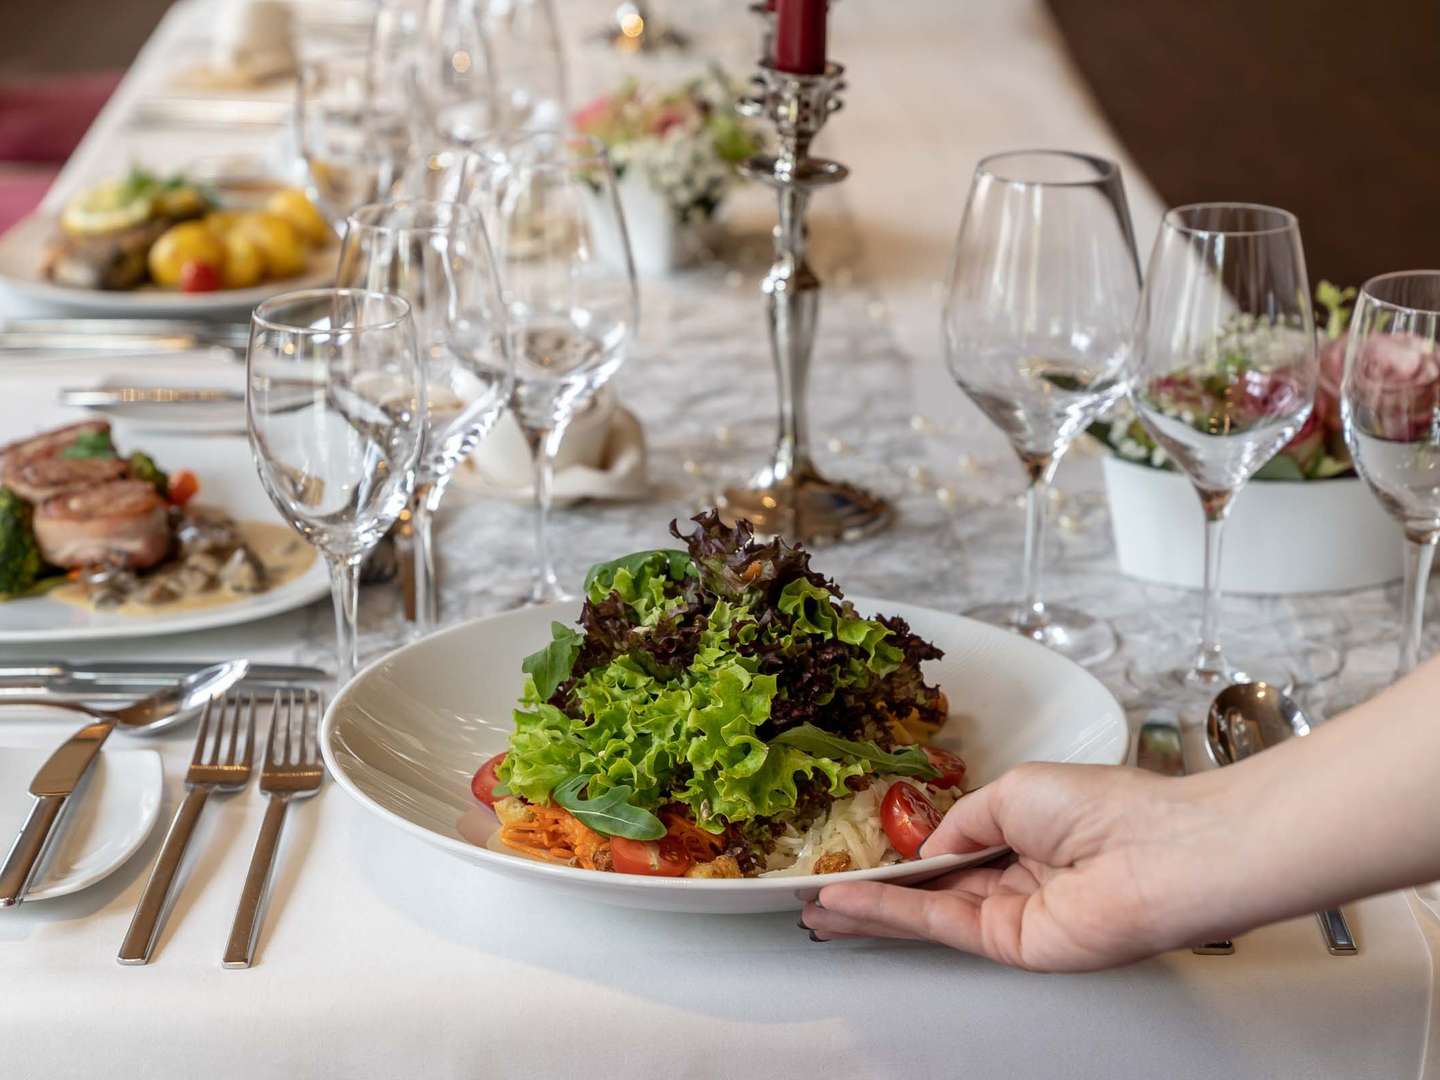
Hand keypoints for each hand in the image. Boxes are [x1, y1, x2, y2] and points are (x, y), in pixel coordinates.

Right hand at [801, 763, 1233, 970]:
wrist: (1158, 853)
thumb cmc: (1102, 807)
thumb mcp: (1013, 791)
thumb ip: (961, 822)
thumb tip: (927, 847)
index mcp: (1024, 832)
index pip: (953, 847)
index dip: (905, 851)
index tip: (860, 849)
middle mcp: (1016, 875)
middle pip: (932, 886)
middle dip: (876, 888)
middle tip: (823, 891)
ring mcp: (1012, 913)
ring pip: (926, 910)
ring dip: (868, 907)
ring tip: (817, 906)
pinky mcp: (1010, 944)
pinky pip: (939, 925)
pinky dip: (889, 915)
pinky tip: (850, 905)